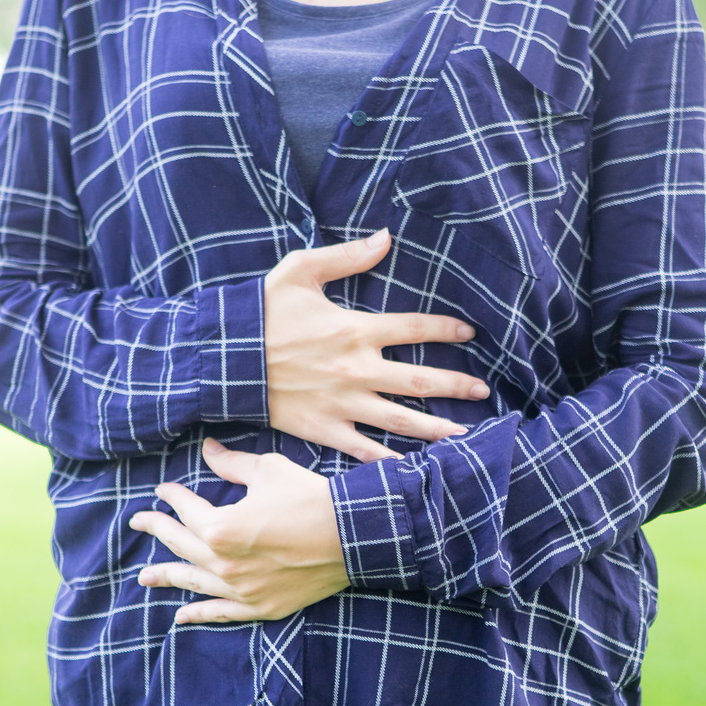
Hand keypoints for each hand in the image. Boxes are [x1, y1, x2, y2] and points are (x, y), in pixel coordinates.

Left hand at [130, 438, 349, 622]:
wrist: (353, 535)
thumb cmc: (311, 497)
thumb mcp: (268, 471)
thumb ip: (231, 464)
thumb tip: (208, 450)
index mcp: (220, 528)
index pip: (186, 510)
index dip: (173, 497)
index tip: (165, 490)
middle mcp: (224, 563)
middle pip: (181, 545)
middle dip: (158, 530)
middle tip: (139, 522)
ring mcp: (242, 589)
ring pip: (194, 582)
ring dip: (167, 577)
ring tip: (144, 578)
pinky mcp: (262, 606)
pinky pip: (222, 613)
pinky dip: (200, 614)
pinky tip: (181, 616)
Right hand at [265, 229, 487, 461]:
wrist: (221, 357)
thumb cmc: (260, 312)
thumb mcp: (299, 271)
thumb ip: (347, 256)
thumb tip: (386, 237)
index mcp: (354, 330)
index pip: (415, 327)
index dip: (446, 329)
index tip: (469, 333)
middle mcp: (355, 370)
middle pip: (419, 379)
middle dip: (456, 384)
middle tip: (483, 390)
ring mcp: (342, 403)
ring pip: (400, 419)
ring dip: (436, 427)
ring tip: (464, 435)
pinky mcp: (324, 429)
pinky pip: (363, 449)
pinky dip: (389, 460)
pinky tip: (413, 468)